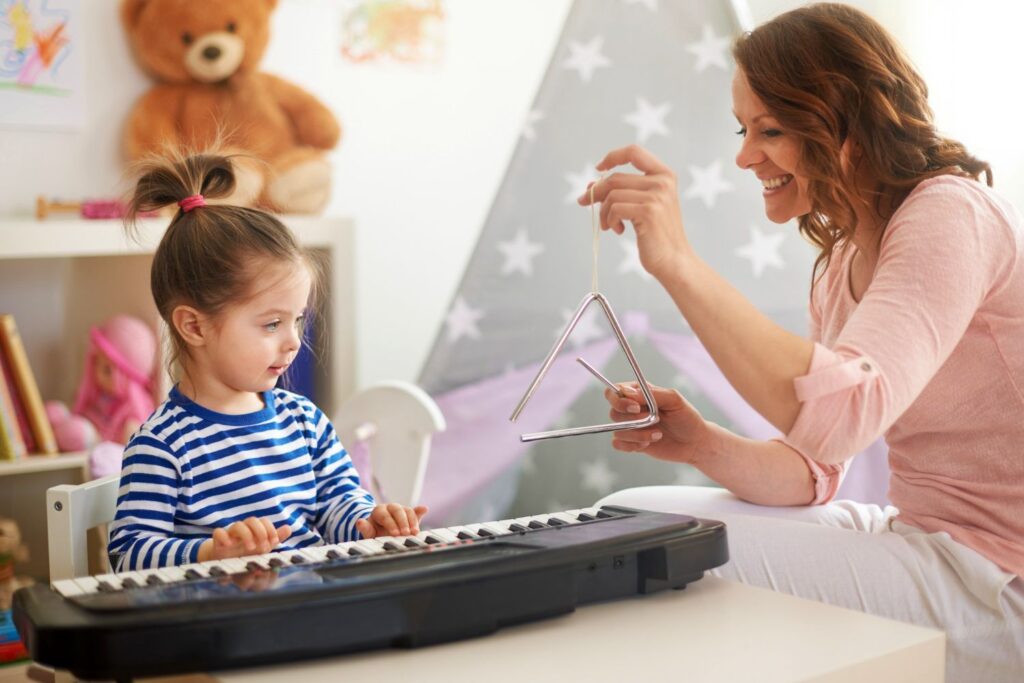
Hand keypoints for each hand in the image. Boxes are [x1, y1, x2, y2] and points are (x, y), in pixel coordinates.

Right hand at [197, 517, 291, 561]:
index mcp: (254, 529)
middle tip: (264, 547)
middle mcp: (243, 529)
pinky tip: (230, 545)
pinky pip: (218, 533)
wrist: (226, 562)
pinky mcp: (218, 542)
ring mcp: (230, 535)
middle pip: (252, 520)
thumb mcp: (263, 546)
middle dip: (260, 532)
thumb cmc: (246, 552)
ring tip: (251, 548)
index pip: (263, 521)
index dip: (270, 529)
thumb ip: (275, 538)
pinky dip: (224, 537)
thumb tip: (288, 528)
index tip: (275, 542)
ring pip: (237, 525)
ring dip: (246, 535)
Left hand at [356, 503, 428, 538]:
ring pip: (408, 511)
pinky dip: (420, 510)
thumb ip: (365, 528)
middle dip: (402, 522)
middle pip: (397, 510)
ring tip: (415, 532)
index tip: (395, 534)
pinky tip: (425, 509)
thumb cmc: (375, 532)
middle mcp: (390, 508)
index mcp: (379, 511)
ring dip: (412, 521)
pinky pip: (415, 511)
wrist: (381, 532)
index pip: (385, 515)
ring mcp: (401, 510)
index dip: (391, 524)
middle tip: (405, 534)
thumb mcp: (369, 532)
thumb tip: (359, 522)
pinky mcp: (410, 514)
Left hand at [577, 144, 693, 280]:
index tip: (599, 169)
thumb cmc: (656, 235)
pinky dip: (609, 221)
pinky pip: (614, 208)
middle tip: (584, 203)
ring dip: (603, 212)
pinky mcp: (648, 211)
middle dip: (596, 192)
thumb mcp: (641, 207)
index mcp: (665, 175)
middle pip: (615, 178)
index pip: (634, 152)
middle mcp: (663, 181)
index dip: (612, 157)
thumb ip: (622, 191)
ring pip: (612, 194)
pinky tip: (618, 231)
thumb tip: (590, 185)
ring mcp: (657, 196)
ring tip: (610, 226)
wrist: (673, 261)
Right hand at [605, 381, 712, 464]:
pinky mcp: (633, 442)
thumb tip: (629, 394)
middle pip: (613, 412)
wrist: (695, 442)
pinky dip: (631, 445)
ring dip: (637, 434)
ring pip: (617, 430)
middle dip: (631, 419)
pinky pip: (618, 444)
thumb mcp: (674, 399)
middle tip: (653, 420)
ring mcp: (631, 427)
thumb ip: (651, 394)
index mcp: (639, 393)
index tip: (636, 407)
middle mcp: (632, 409)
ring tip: (658, 434)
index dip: (620, 400)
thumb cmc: (687, 417)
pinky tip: (648, 443)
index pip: (615, 391)